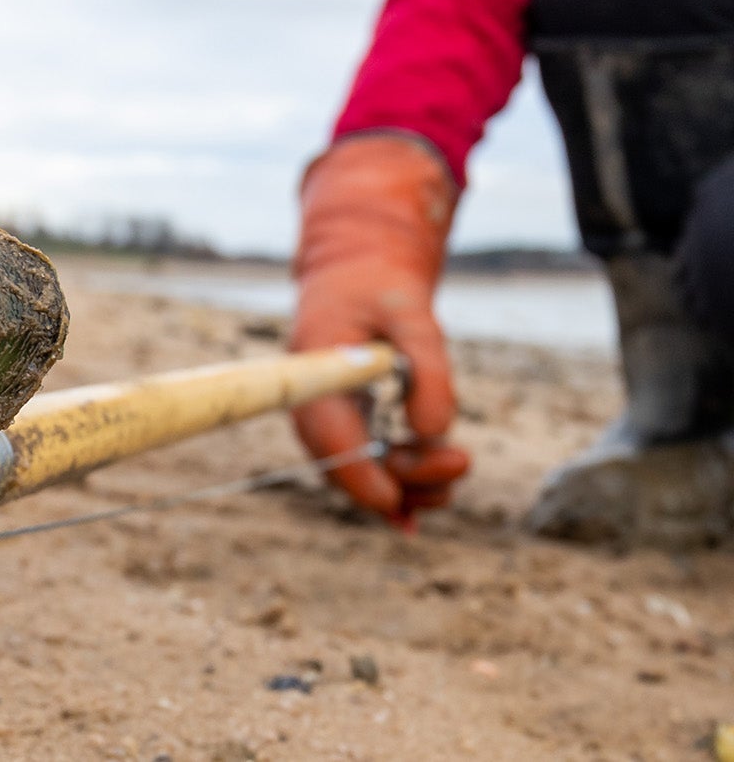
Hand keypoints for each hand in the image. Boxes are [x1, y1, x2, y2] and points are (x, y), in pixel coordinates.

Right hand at [289, 134, 470, 525]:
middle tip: (464, 458)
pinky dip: (399, 485)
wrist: (357, 274)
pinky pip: (367, 466)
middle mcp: (312, 406)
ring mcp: (327, 420)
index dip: (357, 475)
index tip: (394, 499)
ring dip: (409, 484)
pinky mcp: (346, 425)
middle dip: (406, 477)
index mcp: (314, 373)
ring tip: (459, 465)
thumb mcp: (413, 313)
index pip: (328, 438)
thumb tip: (433, 433)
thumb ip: (428, 369)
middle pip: (347, 467)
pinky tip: (427, 502)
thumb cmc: (380, 288)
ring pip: (360, 474)